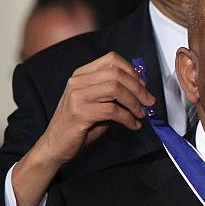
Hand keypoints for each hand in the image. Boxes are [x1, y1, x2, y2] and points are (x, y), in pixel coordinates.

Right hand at [41, 51, 155, 164]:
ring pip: (115, 89)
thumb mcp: (98, 102)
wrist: (56, 145)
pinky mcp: (79, 113)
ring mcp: (77, 96)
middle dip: (138, 88)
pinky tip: (133, 125)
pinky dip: (128, 118)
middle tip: (148, 101)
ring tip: (140, 114)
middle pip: (116, 74)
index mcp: (82, 74)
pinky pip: (112, 110)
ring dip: (134, 102)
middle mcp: (78, 81)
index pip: (112, 59)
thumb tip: (141, 87)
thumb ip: (114, 92)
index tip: (143, 85)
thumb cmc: (80, 124)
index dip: (132, 71)